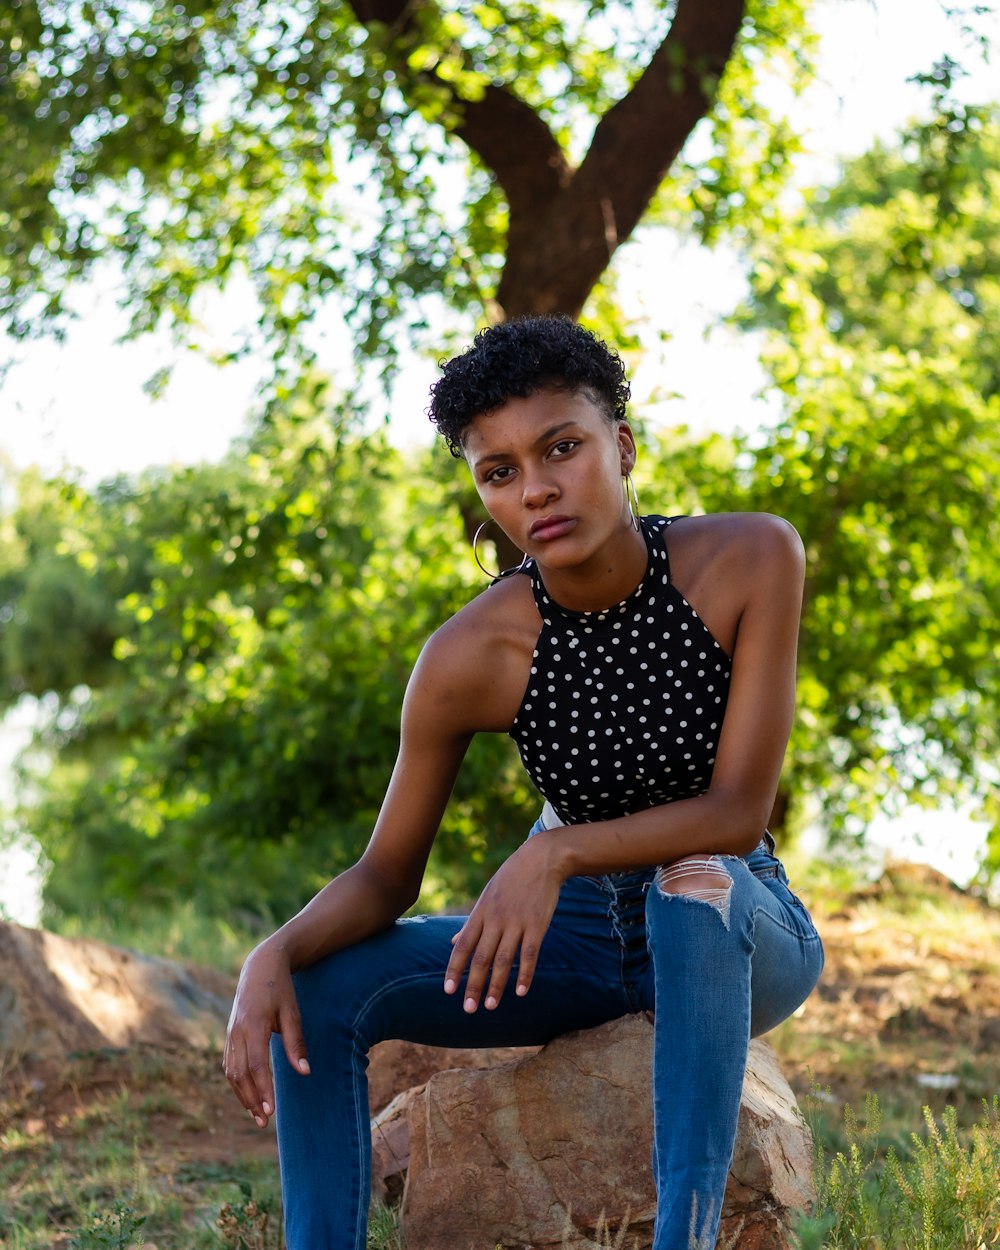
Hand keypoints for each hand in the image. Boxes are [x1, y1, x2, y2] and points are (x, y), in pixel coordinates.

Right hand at [223, 941, 310, 1128]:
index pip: (256, 1064)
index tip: (271, 1111)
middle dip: (251, 1099)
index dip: (263, 1088)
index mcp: (254, 1024)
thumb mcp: (293, 1012)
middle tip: (264, 1122)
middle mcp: (237, 1031)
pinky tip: (248, 1096)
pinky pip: (229, 1064)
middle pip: (240, 1073)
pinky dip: (237, 1083)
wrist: (259, 967)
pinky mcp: (229, 1035)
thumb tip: (304, 1072)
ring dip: (242, 1095)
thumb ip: (296, 1043)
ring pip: (231, 1071)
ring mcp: (230, 1033)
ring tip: (256, 1115)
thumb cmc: (281, 989)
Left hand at [443, 833, 564, 1012]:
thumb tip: (452, 943)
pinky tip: (520, 992)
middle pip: (481, 957)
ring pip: (504, 959)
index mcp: (481, 913)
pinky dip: (525, 974)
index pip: (463, 946)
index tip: (448, 990)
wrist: (541, 859)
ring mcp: (517, 923)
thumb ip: (470, 923)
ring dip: (497, 985)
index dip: (455, 969)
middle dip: (473, 984)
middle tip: (468, 1009)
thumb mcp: (486, 897)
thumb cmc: (510, 879)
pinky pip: (529, 954)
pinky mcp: (537, 925)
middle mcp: (496, 920)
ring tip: (490, 1006)